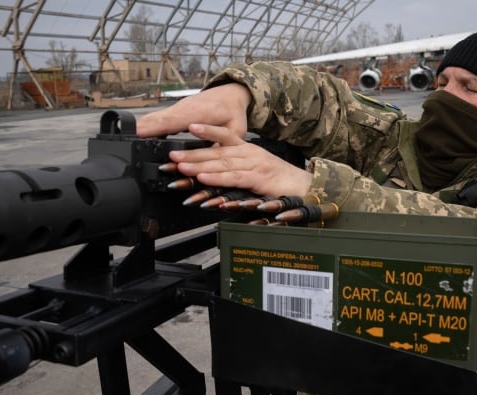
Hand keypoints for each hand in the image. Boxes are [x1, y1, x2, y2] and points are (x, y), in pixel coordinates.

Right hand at [136, 83, 251, 138]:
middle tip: (125, 142)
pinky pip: (157, 118)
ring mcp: (177, 108)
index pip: (173, 121)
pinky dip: (146, 125)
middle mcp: (183, 109)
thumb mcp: (235, 130)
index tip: (140, 134)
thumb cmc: (233, 112)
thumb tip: (212, 158)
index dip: (156, 127)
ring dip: (140, 128)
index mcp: (198, 113)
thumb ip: (222, 143)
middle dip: (141, 129)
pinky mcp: (174, 111)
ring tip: (125, 140)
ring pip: (154, 117)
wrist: (230, 93)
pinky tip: (136, 136)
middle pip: (157, 119)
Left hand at [167, 124, 312, 197]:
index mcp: (248, 149)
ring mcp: (255, 164)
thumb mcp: (255, 171)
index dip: (207, 130)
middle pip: (217, 152)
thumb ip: (236, 170)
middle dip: (192, 154)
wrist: (304, 187)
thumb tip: (214, 172)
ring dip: (200, 165)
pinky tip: (203, 178)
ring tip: (181, 166)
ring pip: (222, 163)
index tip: (188, 125)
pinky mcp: (259, 178)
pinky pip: (234, 177)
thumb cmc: (279, 181)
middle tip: (171, 156)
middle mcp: (250, 153)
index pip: (224, 135)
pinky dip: (217, 177)